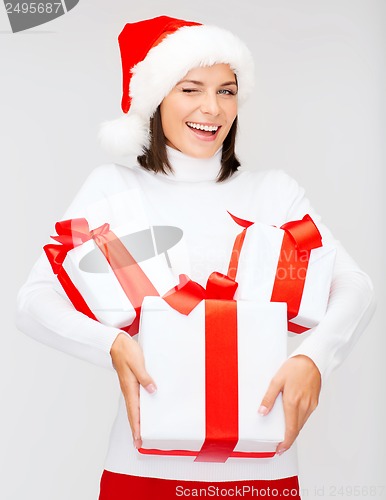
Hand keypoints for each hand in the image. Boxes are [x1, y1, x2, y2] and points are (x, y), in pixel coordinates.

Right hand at [110, 332, 156, 449]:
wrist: (116, 343)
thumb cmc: (126, 351)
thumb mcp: (138, 363)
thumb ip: (145, 377)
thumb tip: (152, 390)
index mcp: (129, 387)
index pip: (133, 411)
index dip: (136, 426)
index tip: (138, 439)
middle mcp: (127, 389)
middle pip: (131, 413)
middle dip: (135, 429)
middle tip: (138, 443)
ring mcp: (128, 387)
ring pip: (132, 408)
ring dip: (135, 420)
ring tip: (140, 432)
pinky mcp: (130, 383)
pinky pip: (133, 400)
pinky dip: (136, 410)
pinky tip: (141, 411)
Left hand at [258, 355, 320, 455]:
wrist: (312, 359)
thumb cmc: (295, 367)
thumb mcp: (276, 380)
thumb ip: (269, 397)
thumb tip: (262, 412)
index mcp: (293, 402)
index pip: (291, 429)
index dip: (286, 442)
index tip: (280, 449)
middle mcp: (304, 406)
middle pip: (296, 428)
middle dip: (288, 438)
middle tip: (279, 443)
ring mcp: (311, 404)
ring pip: (302, 423)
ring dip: (294, 429)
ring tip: (284, 431)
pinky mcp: (315, 401)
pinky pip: (306, 415)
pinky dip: (299, 420)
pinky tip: (292, 416)